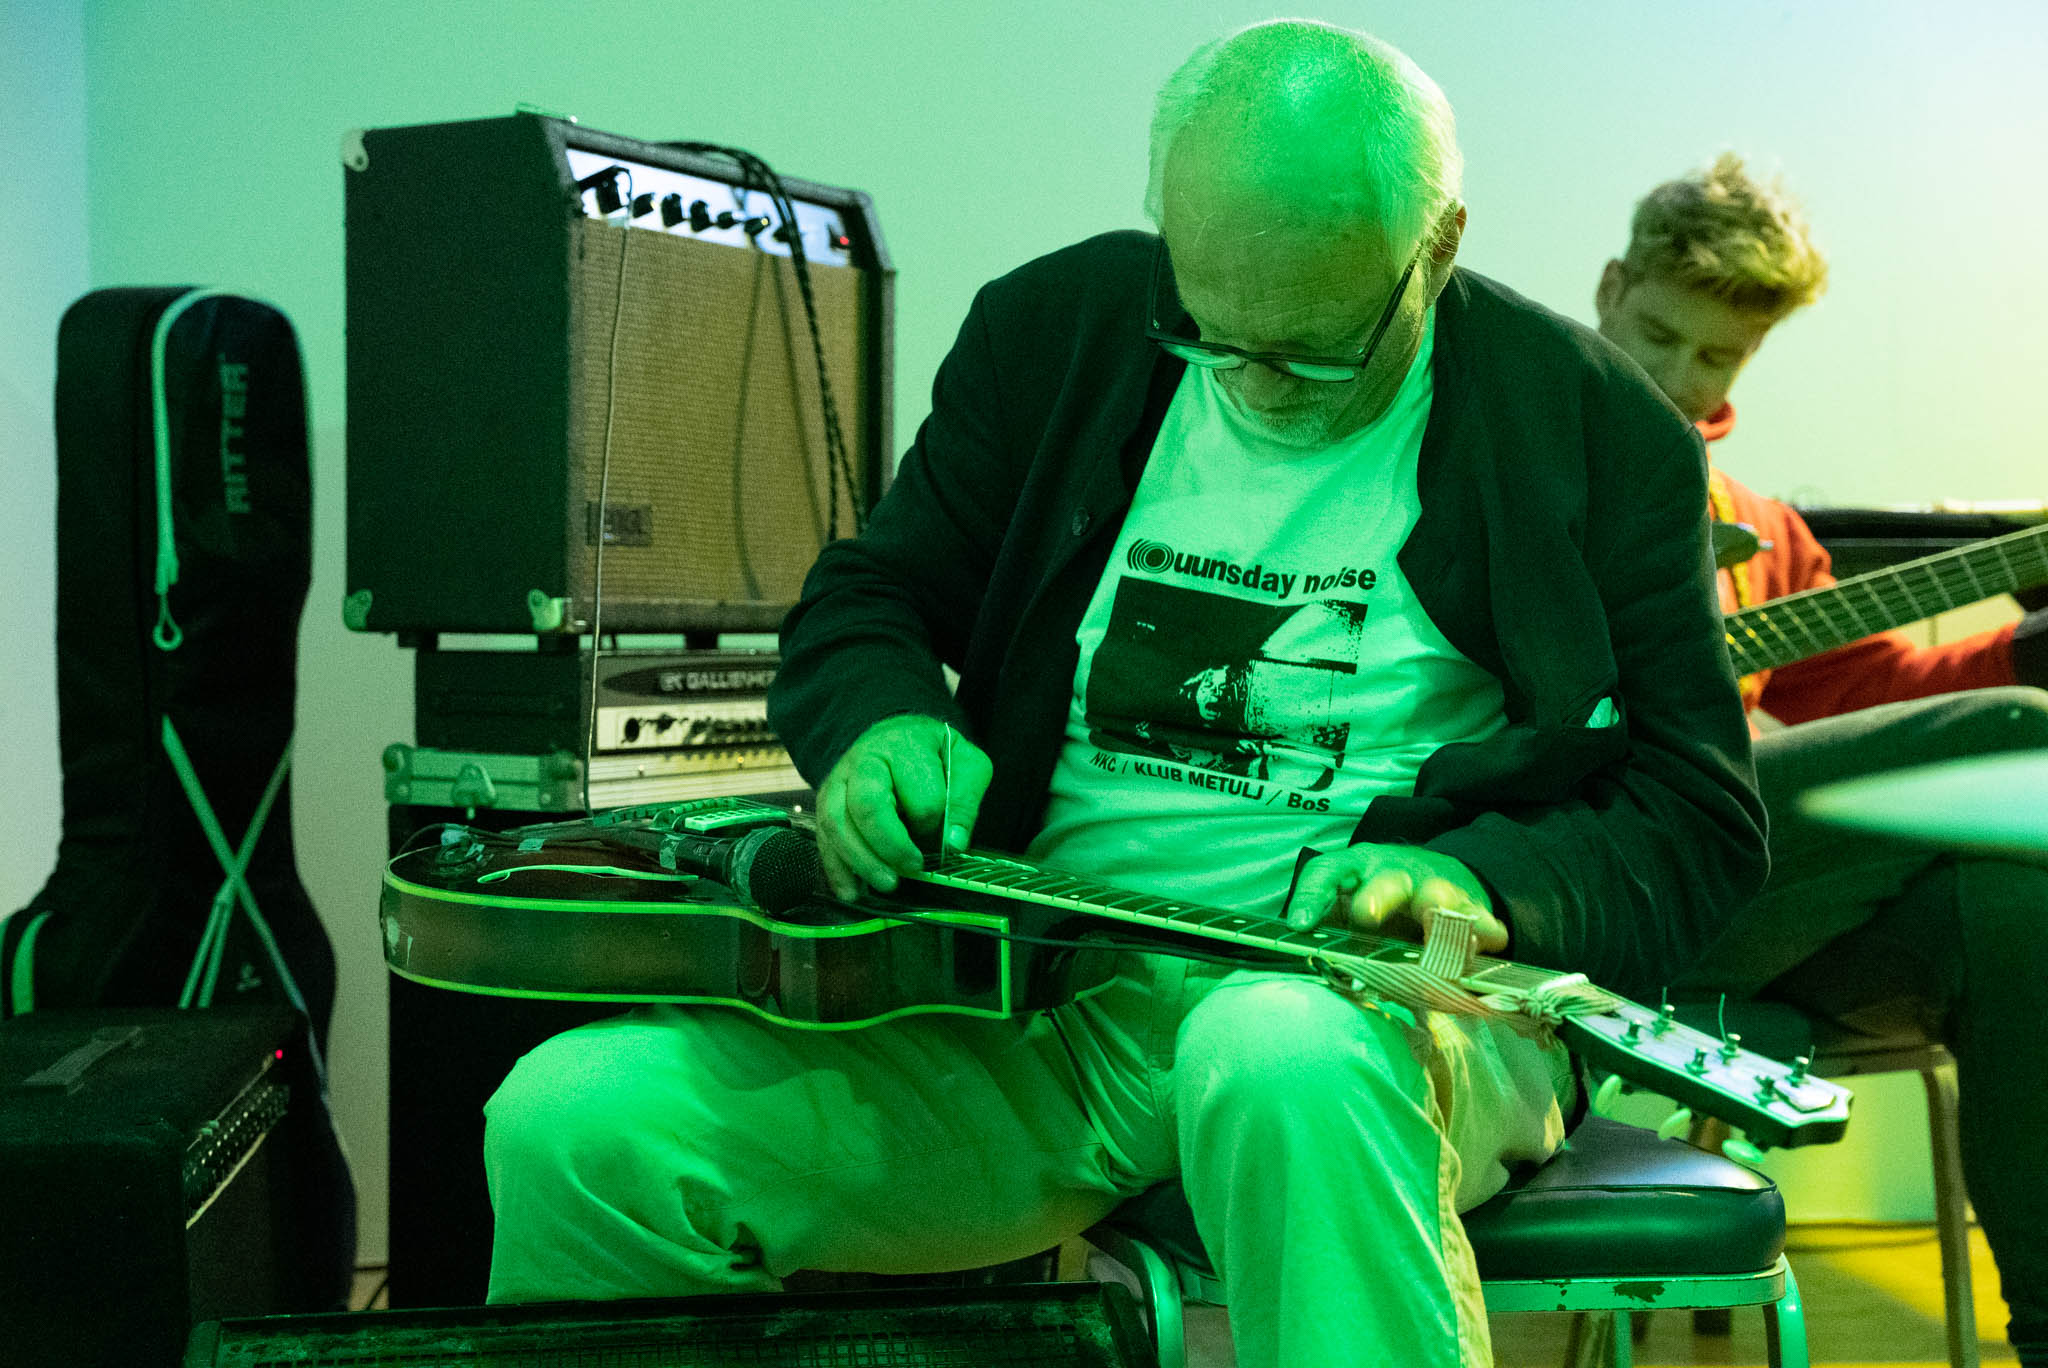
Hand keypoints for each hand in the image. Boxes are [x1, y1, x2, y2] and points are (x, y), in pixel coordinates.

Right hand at [815, 715, 992, 900]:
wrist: (895, 735)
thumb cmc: (934, 754)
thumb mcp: (967, 764)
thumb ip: (965, 801)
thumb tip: (953, 843)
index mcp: (905, 746)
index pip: (920, 796)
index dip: (933, 825)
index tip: (944, 840)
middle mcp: (864, 761)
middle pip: (867, 805)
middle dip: (890, 846)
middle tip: (913, 869)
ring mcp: (838, 781)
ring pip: (836, 823)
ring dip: (861, 861)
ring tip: (887, 885)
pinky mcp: (824, 804)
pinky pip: (823, 838)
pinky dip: (836, 869)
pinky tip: (852, 891)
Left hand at [1284, 844, 1509, 954]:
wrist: (1434, 874)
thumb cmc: (1376, 894)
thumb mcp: (1343, 901)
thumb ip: (1323, 923)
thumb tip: (1295, 950)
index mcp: (1356, 869)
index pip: (1326, 872)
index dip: (1311, 895)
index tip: (1298, 924)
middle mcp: (1395, 874)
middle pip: (1385, 882)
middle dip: (1376, 897)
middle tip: (1365, 916)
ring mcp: (1436, 888)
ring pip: (1438, 895)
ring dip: (1436, 913)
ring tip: (1437, 931)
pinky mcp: (1470, 906)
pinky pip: (1480, 918)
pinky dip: (1484, 929)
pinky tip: (1487, 941)